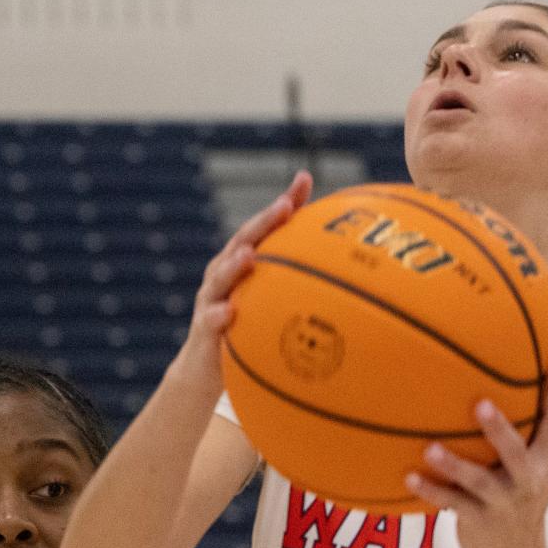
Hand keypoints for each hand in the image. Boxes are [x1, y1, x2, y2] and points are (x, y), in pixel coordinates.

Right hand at [174, 171, 313, 387]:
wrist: (202, 368)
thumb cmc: (245, 327)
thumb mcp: (269, 304)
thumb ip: (296, 283)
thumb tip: (344, 270)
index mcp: (242, 262)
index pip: (265, 227)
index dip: (284, 203)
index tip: (305, 179)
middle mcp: (224, 273)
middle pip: (242, 241)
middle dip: (263, 223)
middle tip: (284, 207)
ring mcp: (211, 298)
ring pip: (221, 277)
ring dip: (234, 265)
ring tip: (249, 255)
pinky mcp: (204, 329)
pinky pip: (210, 321)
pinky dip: (218, 315)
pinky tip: (230, 312)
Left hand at [405, 359, 547, 547]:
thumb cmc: (522, 500)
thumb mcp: (540, 469)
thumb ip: (540, 433)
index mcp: (546, 463)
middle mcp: (528, 481)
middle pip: (517, 453)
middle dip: (499, 430)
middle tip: (481, 404)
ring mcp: (503, 503)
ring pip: (479, 481)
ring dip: (454, 465)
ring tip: (429, 448)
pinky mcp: (479, 521)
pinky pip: (451, 503)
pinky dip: (430, 490)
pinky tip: (408, 476)